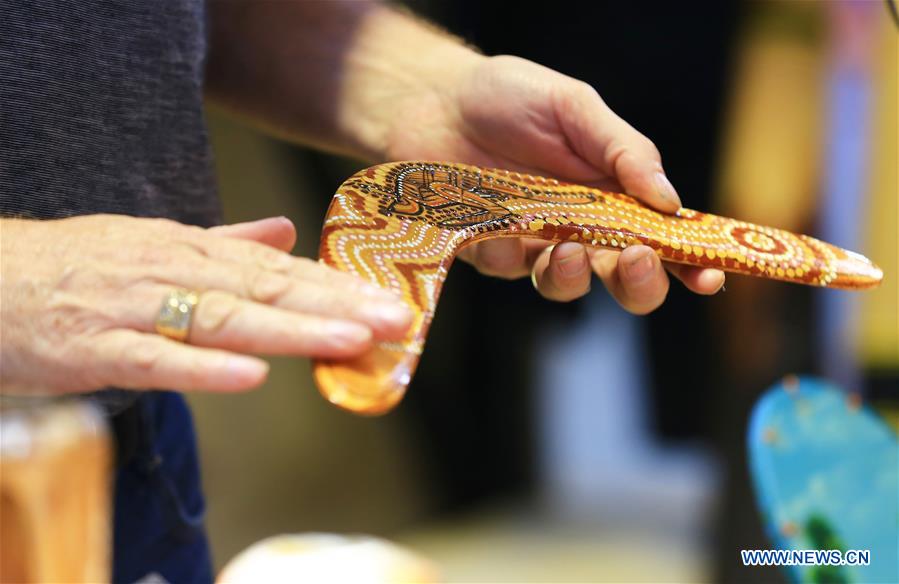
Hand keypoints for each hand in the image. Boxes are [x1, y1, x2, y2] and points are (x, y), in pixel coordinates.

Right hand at [0, 215, 411, 394]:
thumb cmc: (74, 266)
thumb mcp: (153, 243)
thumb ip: (223, 243)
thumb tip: (284, 232)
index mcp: (189, 250)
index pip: (277, 268)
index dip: (336, 284)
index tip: (390, 298)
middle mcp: (170, 271)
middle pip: (264, 288)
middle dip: (335, 303)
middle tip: (396, 318)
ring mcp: (132, 308)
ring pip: (222, 318)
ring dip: (290, 328)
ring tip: (350, 339)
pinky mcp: (93, 347)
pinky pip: (155, 360)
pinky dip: (203, 368)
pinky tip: (251, 375)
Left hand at [385, 55, 724, 312]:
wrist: (433, 98)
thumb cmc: (510, 97)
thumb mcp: (576, 108)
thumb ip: (624, 150)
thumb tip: (671, 200)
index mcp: (615, 194)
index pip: (664, 238)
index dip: (691, 262)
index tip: (708, 274)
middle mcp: (581, 226)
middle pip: (624, 279)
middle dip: (640, 284)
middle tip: (636, 260)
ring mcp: (534, 243)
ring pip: (566, 286)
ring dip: (573, 276)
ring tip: (565, 248)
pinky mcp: (490, 251)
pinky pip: (509, 269)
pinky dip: (509, 254)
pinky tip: (498, 227)